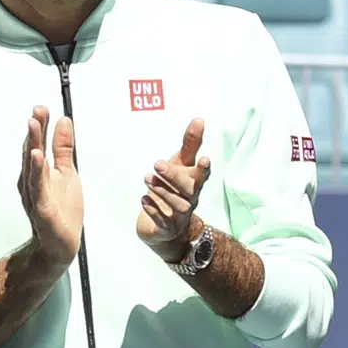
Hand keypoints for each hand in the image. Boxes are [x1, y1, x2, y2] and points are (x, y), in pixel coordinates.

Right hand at [17, 106, 82, 266]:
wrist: (60, 243)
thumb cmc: (61, 208)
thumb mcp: (67, 172)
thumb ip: (63, 148)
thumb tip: (64, 120)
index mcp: (38, 171)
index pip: (38, 144)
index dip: (40, 126)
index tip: (41, 108)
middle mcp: (32, 181)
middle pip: (32, 151)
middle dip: (34, 131)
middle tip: (36, 111)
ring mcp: (35, 195)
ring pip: (32, 167)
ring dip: (32, 146)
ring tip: (33, 127)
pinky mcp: (42, 209)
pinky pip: (38, 189)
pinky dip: (37, 173)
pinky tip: (38, 158)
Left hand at [137, 119, 211, 257]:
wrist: (166, 226)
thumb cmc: (174, 189)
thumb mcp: (181, 165)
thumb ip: (190, 144)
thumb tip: (199, 119)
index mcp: (194, 182)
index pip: (202, 175)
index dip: (203, 169)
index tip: (203, 159)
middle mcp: (190, 199)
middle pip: (189, 189)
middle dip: (174, 176)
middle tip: (157, 164)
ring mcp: (180, 215)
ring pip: (178, 205)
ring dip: (163, 191)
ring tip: (147, 179)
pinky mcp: (168, 228)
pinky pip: (163, 221)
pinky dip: (154, 211)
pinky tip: (144, 200)